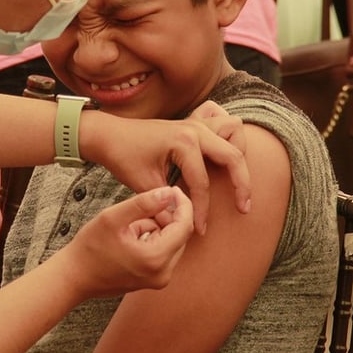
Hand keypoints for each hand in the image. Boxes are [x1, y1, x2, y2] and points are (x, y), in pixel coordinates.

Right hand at [60, 186, 193, 298]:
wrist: (74, 277)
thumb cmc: (89, 248)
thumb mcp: (113, 218)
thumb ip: (144, 203)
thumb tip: (169, 193)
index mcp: (156, 258)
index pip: (184, 226)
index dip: (182, 204)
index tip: (171, 189)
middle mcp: (163, 274)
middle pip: (180, 235)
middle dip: (165, 217)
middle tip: (140, 209)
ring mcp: (159, 280)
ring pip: (171, 243)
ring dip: (156, 229)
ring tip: (129, 228)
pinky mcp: (153, 281)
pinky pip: (163, 253)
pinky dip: (152, 240)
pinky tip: (130, 239)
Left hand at [83, 109, 249, 233]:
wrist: (108, 134)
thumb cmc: (122, 156)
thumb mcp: (142, 184)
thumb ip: (165, 207)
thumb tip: (181, 229)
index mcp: (183, 143)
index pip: (202, 183)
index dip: (202, 210)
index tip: (200, 230)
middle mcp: (194, 129)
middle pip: (233, 156)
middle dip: (242, 184)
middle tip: (244, 207)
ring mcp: (195, 123)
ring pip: (234, 130)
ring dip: (239, 153)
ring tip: (237, 179)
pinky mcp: (193, 123)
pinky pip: (222, 122)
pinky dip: (229, 136)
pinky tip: (225, 156)